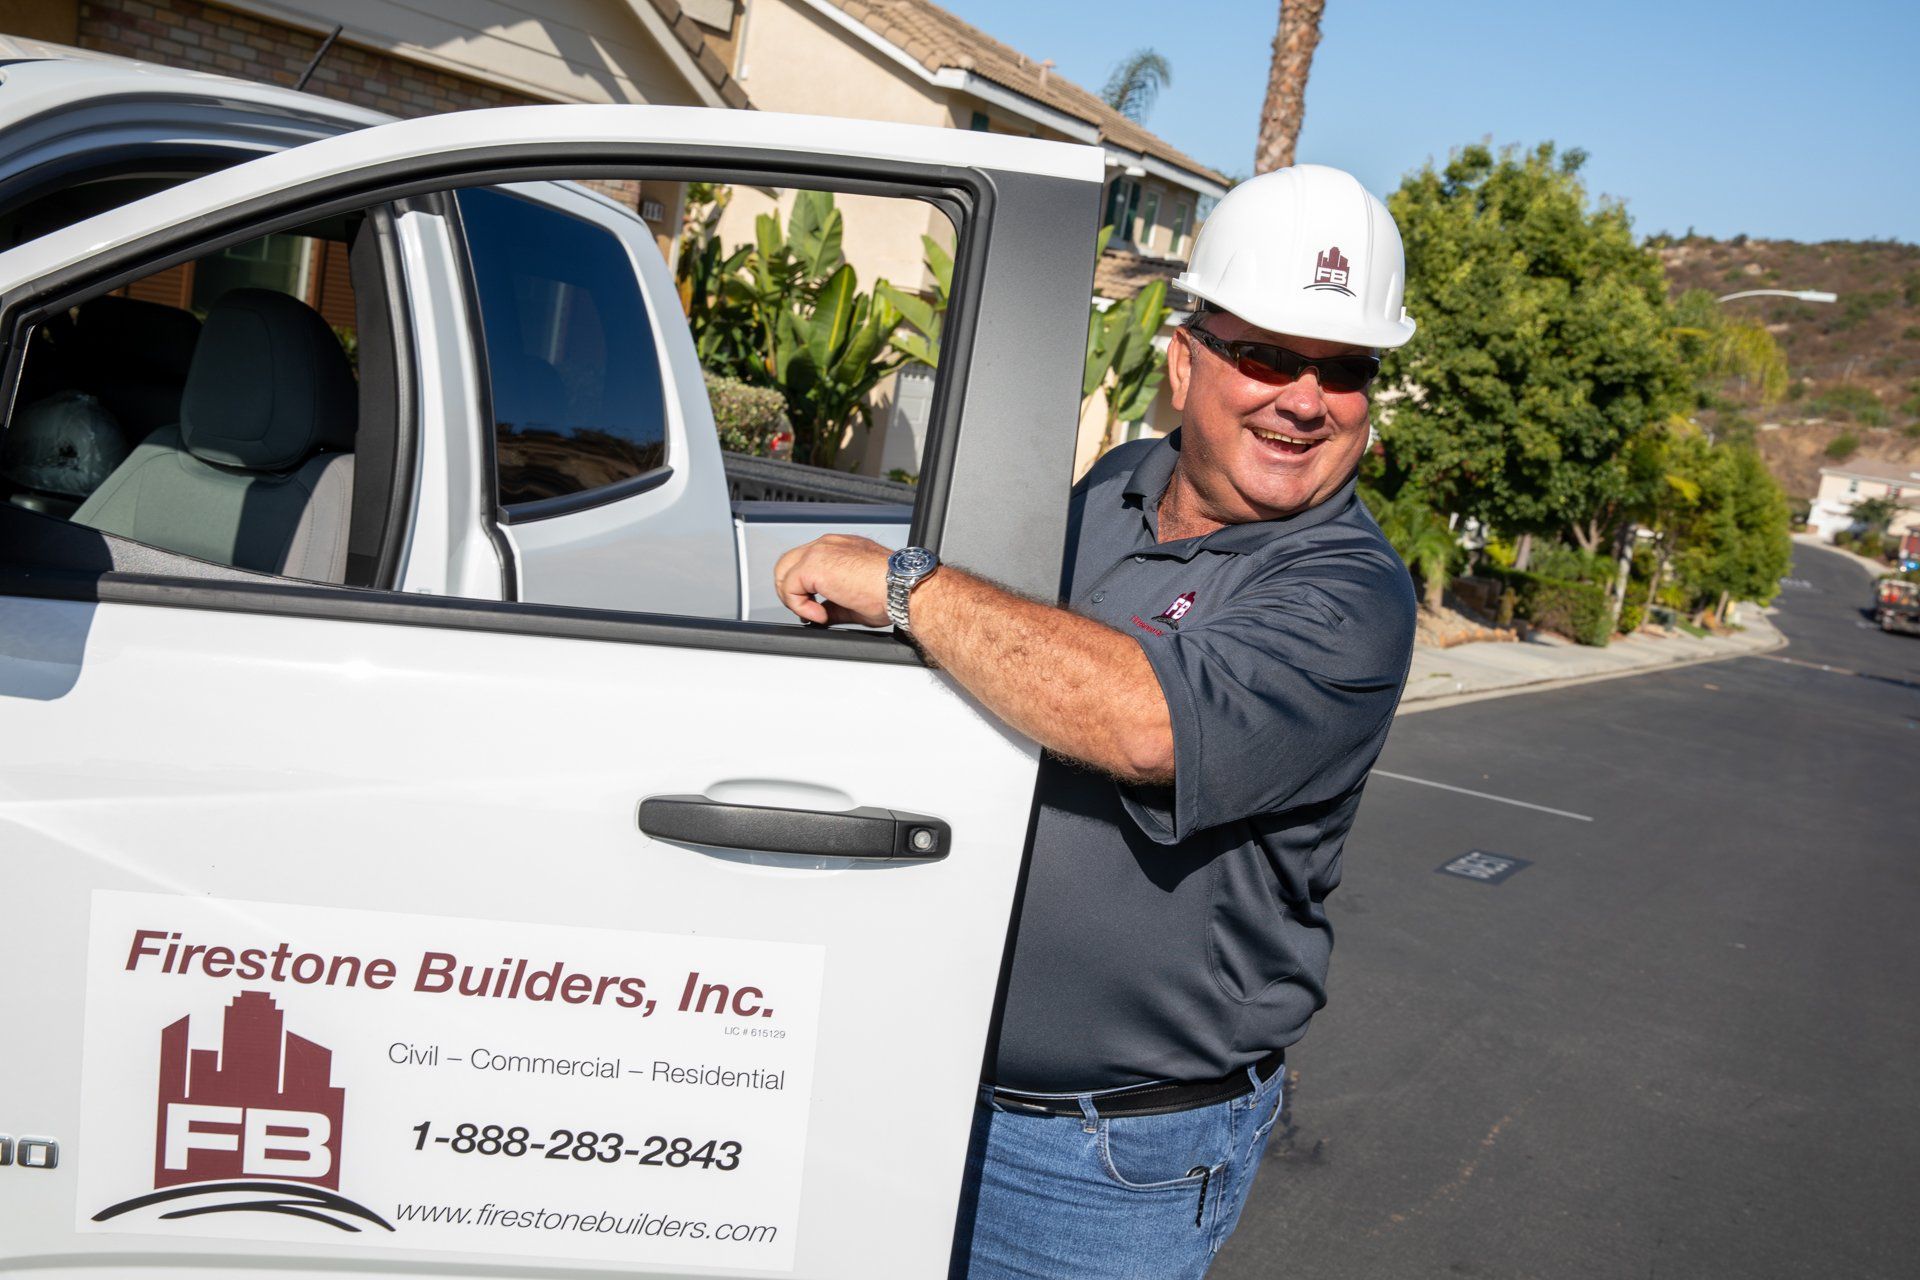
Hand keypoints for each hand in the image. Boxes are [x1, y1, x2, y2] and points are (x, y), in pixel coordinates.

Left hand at [774, 534, 893, 626]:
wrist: (903, 589)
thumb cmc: (892, 592)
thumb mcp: (855, 600)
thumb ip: (833, 603)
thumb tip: (821, 614)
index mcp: (840, 547)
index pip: (806, 562)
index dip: (805, 588)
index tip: (818, 608)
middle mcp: (828, 544)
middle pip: (788, 563)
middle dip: (792, 591)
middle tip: (810, 612)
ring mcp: (819, 551)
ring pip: (784, 572)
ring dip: (794, 598)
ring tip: (816, 614)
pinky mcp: (813, 565)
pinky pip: (789, 588)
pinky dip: (800, 606)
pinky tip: (820, 615)